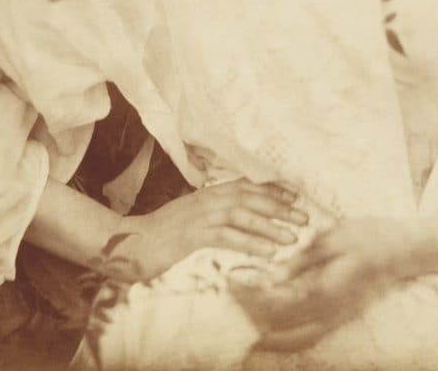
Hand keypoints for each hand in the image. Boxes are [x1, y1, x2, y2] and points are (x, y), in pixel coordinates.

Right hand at [110, 179, 307, 281]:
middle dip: (280, 208)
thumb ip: (216, 214)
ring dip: (271, 226)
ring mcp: (201, 215)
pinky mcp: (193, 234)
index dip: (273, 190)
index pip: (248, 186)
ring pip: (243, 215)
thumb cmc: (165, 233)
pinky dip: (251, 242)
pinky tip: (268, 252)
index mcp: (210, 192)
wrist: (132, 242)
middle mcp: (208, 198)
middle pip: (251, 198)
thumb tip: (241, 218)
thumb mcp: (194, 217)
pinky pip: (228, 236)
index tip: (296, 197)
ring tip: (293, 237)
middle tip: (305, 218)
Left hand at [229, 218, 404, 351]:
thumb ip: (300, 261)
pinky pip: (307, 339)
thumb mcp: (331, 240)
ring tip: (244, 324)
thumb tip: (270, 276)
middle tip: (232, 300)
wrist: (401, 251)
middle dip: (250, 317)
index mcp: (323, 290)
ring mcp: (335, 320)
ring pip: (293, 341)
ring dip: (266, 336)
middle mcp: (327, 313)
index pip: (274, 301)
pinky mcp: (339, 320)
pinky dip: (286, 340)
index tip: (232, 279)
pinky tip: (272, 332)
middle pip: (279, 328)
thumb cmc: (367, 237)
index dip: (249, 293)